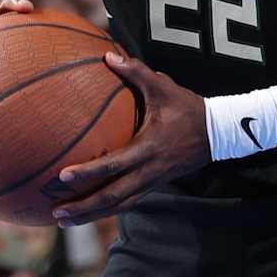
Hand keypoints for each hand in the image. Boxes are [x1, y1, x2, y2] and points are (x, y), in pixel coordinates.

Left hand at [51, 50, 207, 223]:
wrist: (219, 134)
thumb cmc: (188, 108)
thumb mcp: (164, 87)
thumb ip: (136, 72)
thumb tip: (108, 56)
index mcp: (147, 148)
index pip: (113, 165)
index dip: (88, 172)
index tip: (62, 177)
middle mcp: (149, 171)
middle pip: (112, 197)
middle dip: (83, 207)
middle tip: (56, 213)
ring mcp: (153, 182)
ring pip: (119, 206)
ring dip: (92, 215)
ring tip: (65, 221)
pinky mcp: (155, 186)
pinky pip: (128, 203)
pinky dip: (107, 210)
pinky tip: (88, 213)